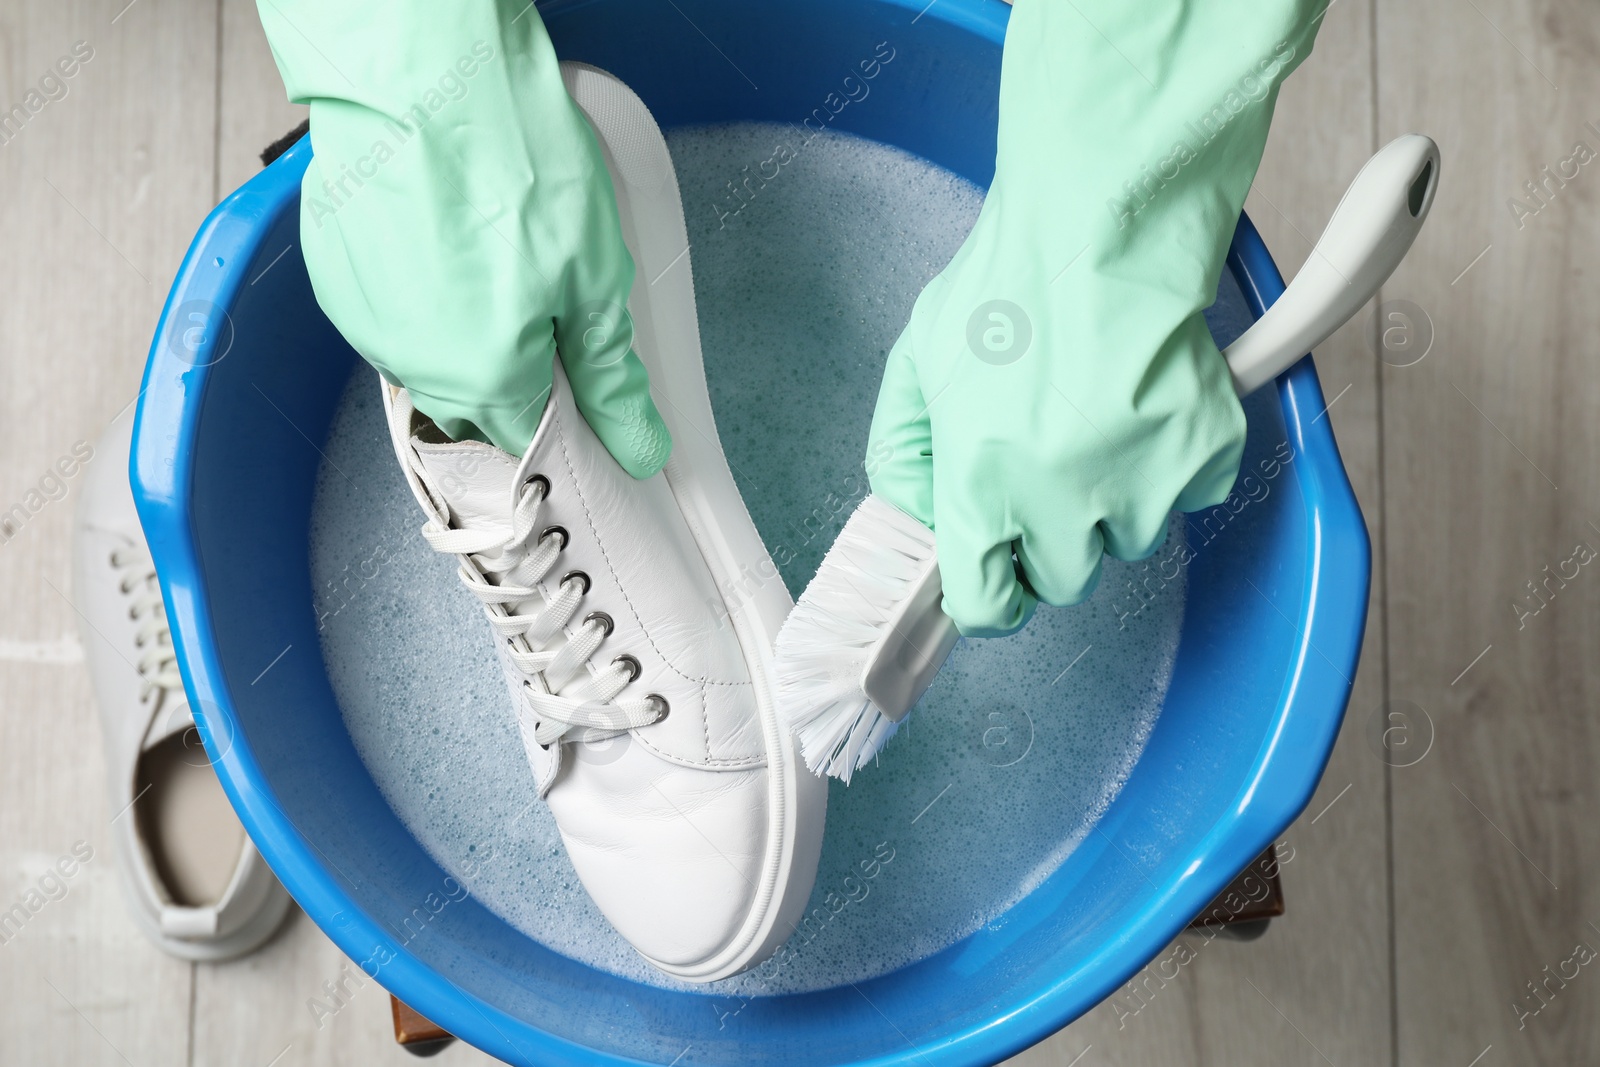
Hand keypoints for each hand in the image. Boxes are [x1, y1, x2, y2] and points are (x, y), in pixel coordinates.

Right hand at [258, 0, 669, 476]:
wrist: (423, 70)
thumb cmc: (510, 158)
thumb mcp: (594, 276)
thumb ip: (610, 376)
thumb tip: (640, 447)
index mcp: (483, 380)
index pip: (533, 443)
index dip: (565, 415)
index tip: (582, 382)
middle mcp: (413, 366)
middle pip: (478, 406)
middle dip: (516, 372)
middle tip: (546, 301)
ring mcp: (365, 322)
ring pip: (431, 359)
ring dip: (465, 331)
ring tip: (493, 254)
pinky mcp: (336, 278)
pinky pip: (392, 313)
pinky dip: (422, 292)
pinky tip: (446, 236)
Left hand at [866, 0, 1321, 635]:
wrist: (1101, 219)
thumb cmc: (1007, 283)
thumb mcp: (918, 364)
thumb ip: (904, 452)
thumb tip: (916, 514)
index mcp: (983, 485)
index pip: (986, 606)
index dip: (990, 592)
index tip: (996, 572)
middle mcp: (1064, 499)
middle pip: (1064, 579)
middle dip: (1054, 538)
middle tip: (1049, 471)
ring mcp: (1144, 481)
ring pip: (1132, 538)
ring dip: (1116, 499)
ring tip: (1100, 420)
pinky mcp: (1205, 452)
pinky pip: (1191, 492)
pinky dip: (1174, 460)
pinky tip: (1147, 401)